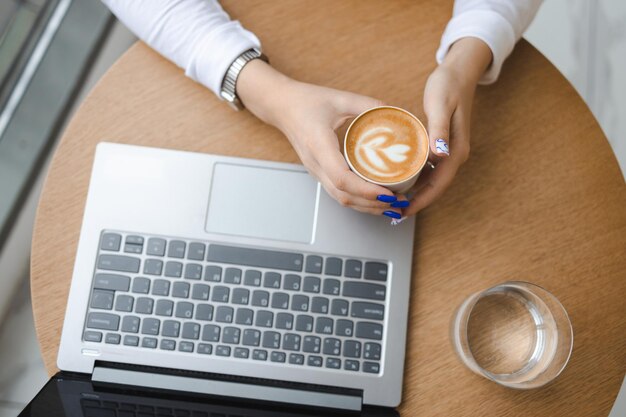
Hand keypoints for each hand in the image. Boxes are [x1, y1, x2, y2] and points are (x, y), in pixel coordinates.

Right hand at [237, 60, 404, 216]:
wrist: (281, 106)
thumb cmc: (306, 101)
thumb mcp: (340, 98)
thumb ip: (368, 105)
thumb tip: (395, 113)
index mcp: (319, 145)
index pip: (341, 178)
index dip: (366, 190)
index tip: (388, 193)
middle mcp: (316, 164)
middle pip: (344, 196)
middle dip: (373, 205)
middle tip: (399, 203)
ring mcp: (316, 171)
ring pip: (341, 198)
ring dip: (367, 206)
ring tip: (392, 206)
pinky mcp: (319, 173)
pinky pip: (339, 193)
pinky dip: (359, 200)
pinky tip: (375, 199)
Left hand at [403, 37, 491, 216]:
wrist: (459, 71)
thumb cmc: (448, 86)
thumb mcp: (440, 106)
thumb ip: (439, 130)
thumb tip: (439, 155)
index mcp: (456, 150)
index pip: (439, 184)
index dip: (422, 200)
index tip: (404, 211)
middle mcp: (454, 154)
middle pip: (435, 187)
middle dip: (416, 202)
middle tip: (393, 212)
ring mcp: (448, 151)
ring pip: (431, 180)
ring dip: (414, 192)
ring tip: (393, 201)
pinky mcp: (441, 146)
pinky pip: (427, 168)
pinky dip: (414, 177)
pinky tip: (398, 179)